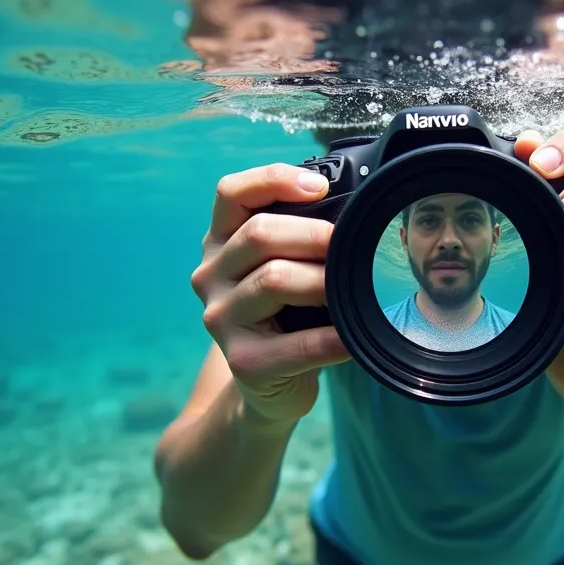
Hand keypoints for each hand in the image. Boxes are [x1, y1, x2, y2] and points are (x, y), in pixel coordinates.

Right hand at [191, 164, 350, 423]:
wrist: (266, 384)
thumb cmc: (284, 315)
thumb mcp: (280, 266)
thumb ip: (295, 235)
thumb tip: (352, 210)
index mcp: (219, 242)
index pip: (231, 193)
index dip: (273, 179)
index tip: (319, 186)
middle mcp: (210, 275)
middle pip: (258, 234)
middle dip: (314, 234)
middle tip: (348, 246)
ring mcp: (221, 319)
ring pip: (274, 280)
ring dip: (323, 281)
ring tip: (351, 288)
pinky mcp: (244, 361)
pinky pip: (299, 343)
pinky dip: (334, 337)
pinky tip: (353, 335)